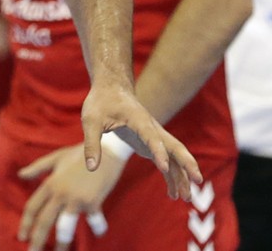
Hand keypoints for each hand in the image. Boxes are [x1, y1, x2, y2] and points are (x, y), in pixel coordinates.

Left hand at [17, 143, 125, 250]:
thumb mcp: (55, 158)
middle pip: (45, 221)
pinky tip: (98, 233)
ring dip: (63, 243)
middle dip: (38, 239)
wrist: (105, 148)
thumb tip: (20, 175)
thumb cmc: (80, 153)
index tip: (21, 237)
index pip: (33, 207)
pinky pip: (94, 221)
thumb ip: (37, 168)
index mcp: (49, 183)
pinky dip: (98, 228)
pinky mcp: (94, 202)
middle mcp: (60, 193)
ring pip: (65, 227)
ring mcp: (77, 199)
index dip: (26, 223)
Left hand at [80, 84, 198, 199]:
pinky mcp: (151, 144)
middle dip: (187, 164)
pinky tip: (172, 193)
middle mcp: (153, 128)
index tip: (164, 168)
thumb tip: (91, 168)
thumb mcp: (90, 120)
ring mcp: (155, 137)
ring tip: (186, 198)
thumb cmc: (101, 102)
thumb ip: (92, 144)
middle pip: (175, 147)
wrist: (112, 89)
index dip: (158, 151)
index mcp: (138, 119)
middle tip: (198, 181)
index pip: (151, 136)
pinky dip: (171, 176)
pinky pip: (167, 161)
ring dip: (182, 176)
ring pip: (174, 157)